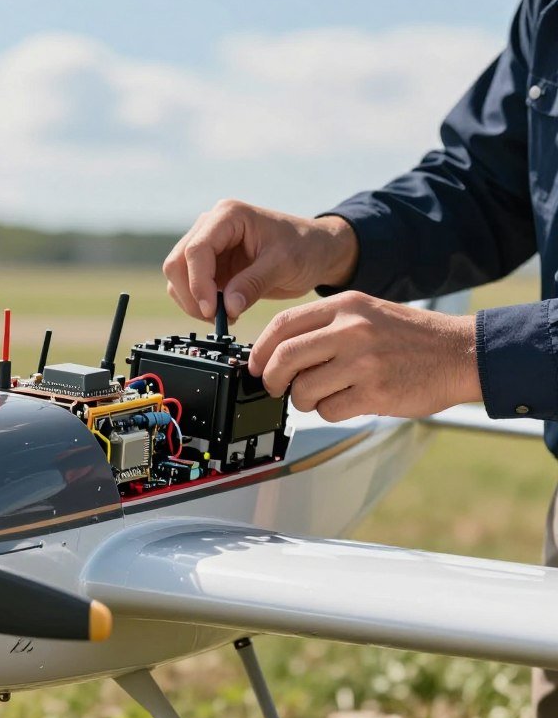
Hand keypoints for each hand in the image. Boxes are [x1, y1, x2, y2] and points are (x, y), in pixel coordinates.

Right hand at [162, 200, 358, 320]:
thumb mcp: (284, 264)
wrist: (316, 252)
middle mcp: (210, 227)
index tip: (212, 310)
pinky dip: (199, 304)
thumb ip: (254, 284)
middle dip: (191, 295)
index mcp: (228, 216)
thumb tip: (228, 307)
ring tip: (225, 316)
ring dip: (193, 302)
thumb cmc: (305, 248)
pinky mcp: (209, 266)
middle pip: (177, 263)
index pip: (196, 250)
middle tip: (216, 318)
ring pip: (177, 277)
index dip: (198, 283)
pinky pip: (189, 288)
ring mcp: (207, 246)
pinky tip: (225, 312)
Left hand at [248, 292, 480, 420]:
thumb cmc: (409, 337)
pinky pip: (329, 410)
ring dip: (303, 400)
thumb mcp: (365, 313)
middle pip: (284, 358)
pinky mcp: (375, 392)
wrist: (461, 352)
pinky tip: (347, 401)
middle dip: (271, 379)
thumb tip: (276, 352)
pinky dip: (329, 411)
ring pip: (303, 389)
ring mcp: (363, 361)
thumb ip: (324, 326)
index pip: (283, 325)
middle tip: (275, 387)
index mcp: (345, 306)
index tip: (255, 365)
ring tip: (322, 394)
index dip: (260, 349)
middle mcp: (351, 330)